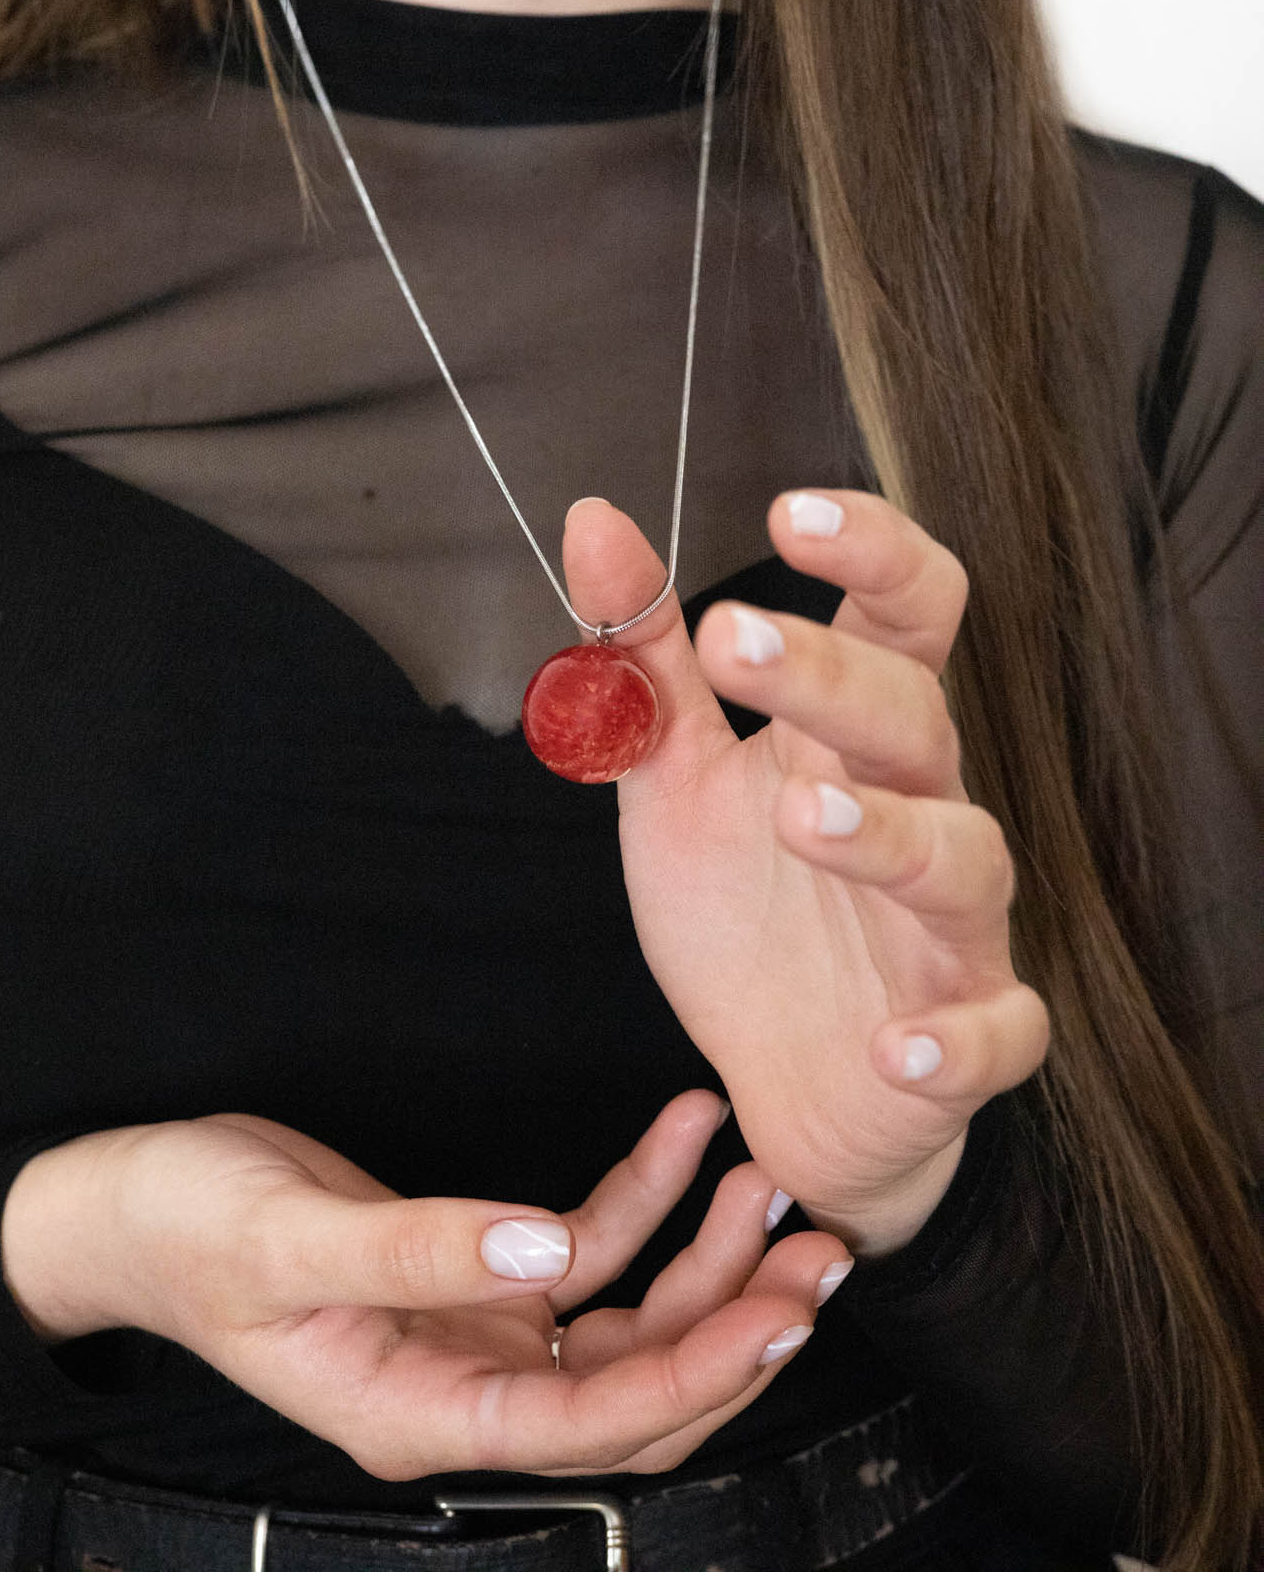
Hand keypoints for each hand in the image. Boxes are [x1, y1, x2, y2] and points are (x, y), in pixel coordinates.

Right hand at [2, 1094, 849, 1476]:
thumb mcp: (290, 1241)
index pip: (595, 1424)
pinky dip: (645, 1195)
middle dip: (738, 1327)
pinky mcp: (479, 1272)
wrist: (132, 1202)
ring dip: (709, 1257)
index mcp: (422, 1414)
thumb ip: (422, 1249)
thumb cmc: (189, 1230)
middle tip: (822, 1251)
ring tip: (771, 1175)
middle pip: (640, 1387)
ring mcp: (479, 1333)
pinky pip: (588, 1246)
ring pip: (631, 1319)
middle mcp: (467, 1390)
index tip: (782, 1314)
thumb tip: (549, 1250)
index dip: (699, 1376)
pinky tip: (688, 1131)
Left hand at [561, 491, 1049, 1254]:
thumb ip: (643, 660)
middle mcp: (921, 810)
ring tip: (805, 816)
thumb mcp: (674, 780)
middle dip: (831, 676)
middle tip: (731, 638)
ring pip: (964, 859)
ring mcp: (953, 927)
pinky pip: (998, 1033)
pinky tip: (892, 1043)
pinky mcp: (968, 1035)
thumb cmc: (745, 915)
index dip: (872, 551)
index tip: (791, 510)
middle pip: (915, 716)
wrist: (787, 1082)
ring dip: (893, 834)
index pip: (904, 615)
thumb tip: (593, 519)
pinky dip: (954, 1042)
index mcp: (853, 739)